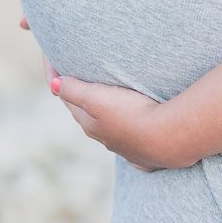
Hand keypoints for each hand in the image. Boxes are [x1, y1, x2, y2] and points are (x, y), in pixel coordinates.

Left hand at [18, 13, 169, 171]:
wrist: (168, 139)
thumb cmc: (131, 113)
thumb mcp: (96, 98)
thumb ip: (73, 90)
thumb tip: (53, 84)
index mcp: (90, 124)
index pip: (71, 101)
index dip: (64, 84)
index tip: (62, 67)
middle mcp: (105, 139)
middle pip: (89, 116)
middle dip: (84, 100)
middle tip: (85, 81)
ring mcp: (126, 149)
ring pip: (111, 129)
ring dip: (108, 116)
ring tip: (112, 101)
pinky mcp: (146, 155)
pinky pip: (133, 143)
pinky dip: (129, 134)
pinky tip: (134, 130)